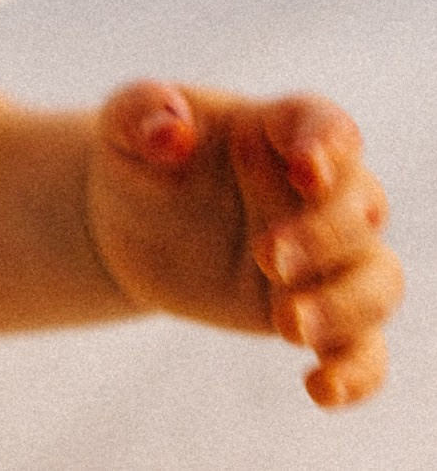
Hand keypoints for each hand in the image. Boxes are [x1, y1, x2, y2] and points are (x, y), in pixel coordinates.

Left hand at [90, 82, 402, 405]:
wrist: (131, 222)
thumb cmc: (140, 158)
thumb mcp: (124, 126)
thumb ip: (142, 113)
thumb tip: (171, 133)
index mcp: (280, 132)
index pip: (326, 127)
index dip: (327, 145)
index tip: (306, 169)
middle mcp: (321, 194)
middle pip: (360, 210)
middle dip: (323, 236)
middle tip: (266, 257)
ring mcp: (327, 257)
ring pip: (378, 281)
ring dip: (346, 306)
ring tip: (286, 324)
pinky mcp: (318, 312)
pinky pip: (364, 348)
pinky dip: (357, 372)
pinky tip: (321, 390)